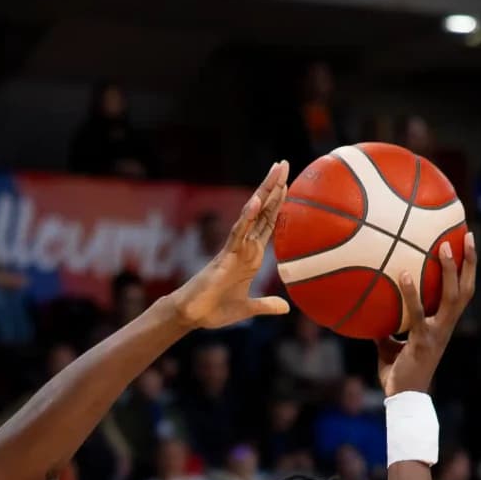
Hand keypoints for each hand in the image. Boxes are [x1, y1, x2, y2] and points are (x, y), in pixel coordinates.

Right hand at [164, 164, 290, 330]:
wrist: (192, 316)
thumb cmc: (216, 310)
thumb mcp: (249, 308)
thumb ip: (266, 305)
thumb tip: (286, 309)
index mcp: (251, 255)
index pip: (268, 224)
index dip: (278, 205)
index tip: (288, 184)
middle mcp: (244, 246)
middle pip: (262, 211)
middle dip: (273, 188)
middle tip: (283, 163)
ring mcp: (234, 248)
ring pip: (252, 215)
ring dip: (264, 193)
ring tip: (275, 172)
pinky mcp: (224, 256)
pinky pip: (237, 233)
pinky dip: (246, 217)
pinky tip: (255, 201)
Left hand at [375, 236, 476, 393]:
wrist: (403, 400)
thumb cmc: (397, 373)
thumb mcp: (389, 345)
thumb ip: (385, 326)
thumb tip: (368, 307)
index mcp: (442, 326)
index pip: (461, 293)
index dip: (467, 271)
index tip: (467, 245)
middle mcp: (445, 327)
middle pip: (466, 290)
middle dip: (470, 263)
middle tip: (468, 236)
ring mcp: (437, 334)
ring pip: (451, 298)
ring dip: (450, 271)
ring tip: (443, 247)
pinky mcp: (422, 341)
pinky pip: (417, 313)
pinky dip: (411, 294)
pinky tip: (403, 275)